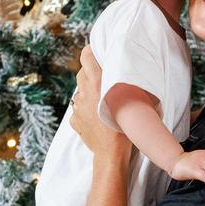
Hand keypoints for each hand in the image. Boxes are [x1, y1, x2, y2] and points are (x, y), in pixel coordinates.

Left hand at [71, 46, 131, 162]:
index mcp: (98, 83)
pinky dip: (85, 111)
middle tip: (103, 80)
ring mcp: (77, 106)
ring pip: (80, 92)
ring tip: (102, 103)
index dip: (90, 52)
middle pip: (82, 73)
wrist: (111, 153)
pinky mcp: (74, 119)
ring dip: (88, 93)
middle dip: (90, 74)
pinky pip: (79, 109)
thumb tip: (127, 73)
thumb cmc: (125, 127)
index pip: (86, 56)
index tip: (96, 53)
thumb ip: (124, 84)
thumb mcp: (130, 100)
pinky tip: (96, 118)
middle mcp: (84, 92)